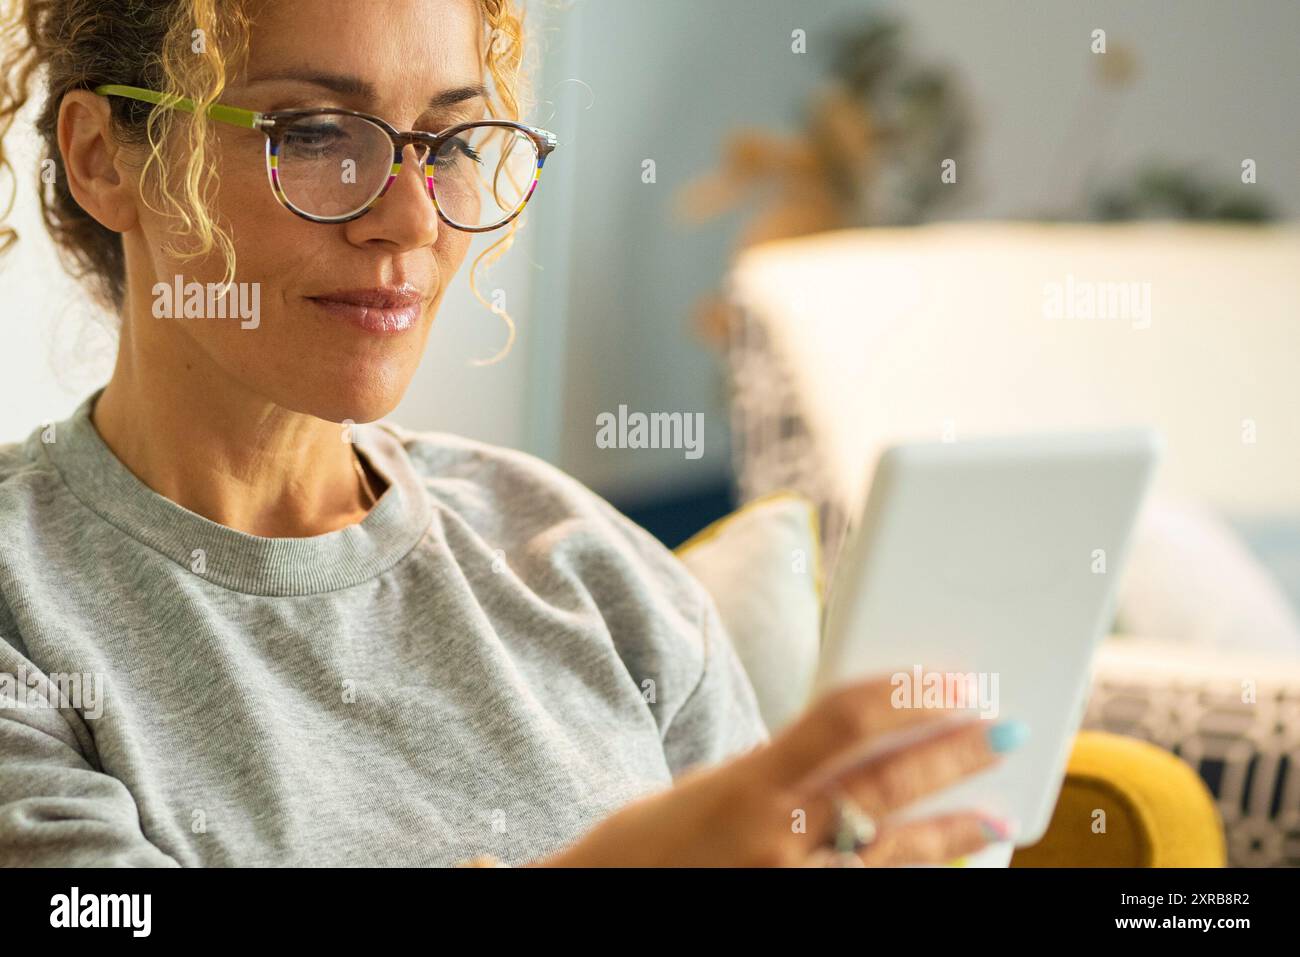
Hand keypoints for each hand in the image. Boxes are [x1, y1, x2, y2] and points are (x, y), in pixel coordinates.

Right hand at [533, 675, 1019, 866]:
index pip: (840, 720)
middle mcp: (773, 836)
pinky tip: (944, 864)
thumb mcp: (714, 786)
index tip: (951, 682)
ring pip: (891, 852)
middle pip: (882, 785)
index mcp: (747, 783)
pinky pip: (871, 894)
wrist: (604, 903)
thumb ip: (782, 769)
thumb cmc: (652, 844)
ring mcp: (789, 884)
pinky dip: (911, 875)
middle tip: (1001, 731)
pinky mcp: (797, 916)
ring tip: (992, 816)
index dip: (904, 696)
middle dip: (951, 755)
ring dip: (949, 832)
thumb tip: (855, 747)